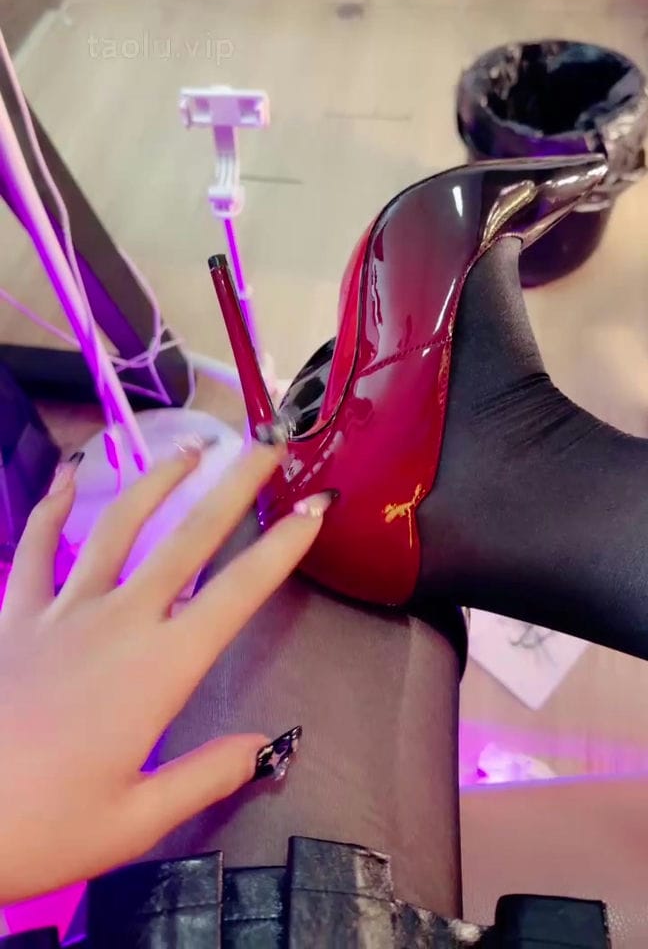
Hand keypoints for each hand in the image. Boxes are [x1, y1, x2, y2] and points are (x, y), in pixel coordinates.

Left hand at [0, 441, 325, 903]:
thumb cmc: (46, 827)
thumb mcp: (137, 820)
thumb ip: (206, 775)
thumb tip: (268, 745)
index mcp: (161, 668)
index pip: (238, 592)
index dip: (282, 546)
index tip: (314, 508)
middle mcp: (120, 621)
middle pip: (189, 538)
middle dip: (235, 486)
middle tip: (267, 446)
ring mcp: (63, 609)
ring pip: (121, 524)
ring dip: (160, 479)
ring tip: (192, 447)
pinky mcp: (15, 613)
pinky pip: (38, 545)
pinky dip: (54, 505)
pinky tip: (69, 474)